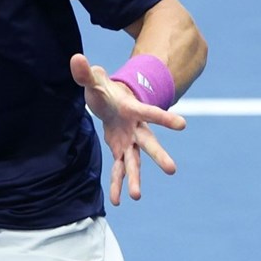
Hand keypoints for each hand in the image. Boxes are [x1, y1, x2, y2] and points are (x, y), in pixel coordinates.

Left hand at [69, 53, 186, 204]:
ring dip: (135, 179)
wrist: (110, 102)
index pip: (150, 113)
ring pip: (135, 162)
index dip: (165, 118)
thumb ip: (86, 73)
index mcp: (133, 110)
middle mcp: (136, 129)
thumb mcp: (94, 81)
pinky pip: (119, 170)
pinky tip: (118, 201)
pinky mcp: (120, 151)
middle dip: (159, 156)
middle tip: (172, 170)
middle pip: (149, 143)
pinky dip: (117, 184)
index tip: (183, 125)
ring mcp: (129, 142)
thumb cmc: (105, 90)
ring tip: (136, 196)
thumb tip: (76, 59)